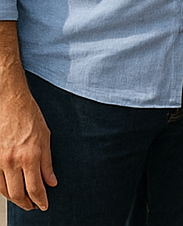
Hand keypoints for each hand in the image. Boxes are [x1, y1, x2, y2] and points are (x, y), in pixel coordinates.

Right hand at [0, 81, 54, 210]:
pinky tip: (10, 189)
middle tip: (33, 206)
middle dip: (27, 203)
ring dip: (14, 198)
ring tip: (23, 200)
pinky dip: (3, 189)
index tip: (44, 205)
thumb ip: (48, 163)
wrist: (9, 103)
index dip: (40, 200)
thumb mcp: (46, 138)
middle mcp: (13, 161)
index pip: (36, 188)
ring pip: (4, 190)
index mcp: (30, 156)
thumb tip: (51, 181)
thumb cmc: (29, 116)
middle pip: (18, 193)